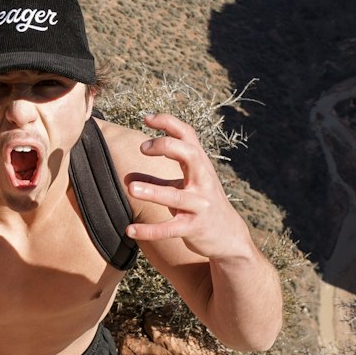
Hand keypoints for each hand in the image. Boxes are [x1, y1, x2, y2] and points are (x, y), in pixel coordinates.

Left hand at [125, 114, 252, 261]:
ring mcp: (200, 205)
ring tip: (130, 188)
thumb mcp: (185, 187)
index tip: (147, 118)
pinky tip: (129, 230)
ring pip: (176, 196)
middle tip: (143, 148)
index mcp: (200, 166)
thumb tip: (127, 178)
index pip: (188, 135)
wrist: (228, 236)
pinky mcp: (194, 228)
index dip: (169, 123)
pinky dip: (149, 230)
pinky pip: (170, 229)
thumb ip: (158, 181)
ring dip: (153, 192)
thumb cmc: (201, 205)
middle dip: (167, 147)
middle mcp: (203, 181)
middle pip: (190, 155)